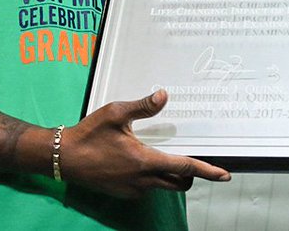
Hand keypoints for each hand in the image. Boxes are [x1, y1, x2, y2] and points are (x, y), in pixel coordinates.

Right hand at [61, 90, 230, 196]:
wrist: (64, 158)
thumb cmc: (89, 134)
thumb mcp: (116, 113)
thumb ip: (143, 106)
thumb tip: (163, 95)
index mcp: (144, 161)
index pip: (185, 167)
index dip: (207, 171)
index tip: (224, 174)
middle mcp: (142, 180)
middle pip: (179, 183)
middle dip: (190, 174)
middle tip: (191, 160)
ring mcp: (133, 189)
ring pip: (164, 186)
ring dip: (170, 175)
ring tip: (161, 155)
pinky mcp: (124, 193)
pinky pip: (148, 188)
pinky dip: (153, 178)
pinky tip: (140, 162)